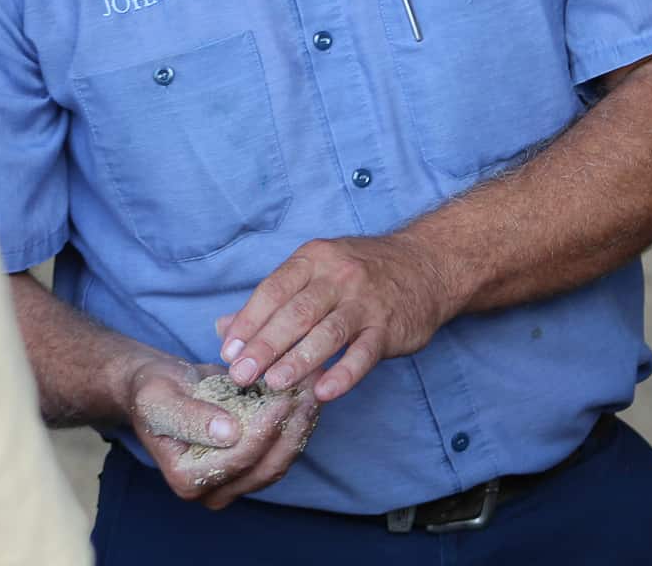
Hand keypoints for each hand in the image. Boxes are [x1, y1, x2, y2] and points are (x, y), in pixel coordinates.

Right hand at [124, 357, 321, 509]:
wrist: (161, 390)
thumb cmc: (155, 393)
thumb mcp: (161, 398)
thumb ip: (191, 417)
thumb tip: (228, 433)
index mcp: (186, 478)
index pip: (239, 458)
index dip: (266, 429)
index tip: (285, 396)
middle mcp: (211, 490)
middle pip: (267, 467)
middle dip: (294, 428)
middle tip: (311, 390)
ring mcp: (234, 481)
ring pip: (281, 462)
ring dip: (302, 427)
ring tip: (315, 390)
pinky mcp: (251, 466)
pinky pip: (282, 451)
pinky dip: (297, 425)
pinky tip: (307, 397)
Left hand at [216, 234, 458, 402]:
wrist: (427, 264)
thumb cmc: (361, 273)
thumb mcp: (316, 272)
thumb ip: (271, 301)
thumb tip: (223, 330)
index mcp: (314, 260)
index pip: (273, 290)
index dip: (248, 322)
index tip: (228, 353)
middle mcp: (339, 276)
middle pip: (297, 313)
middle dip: (265, 346)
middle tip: (241, 376)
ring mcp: (366, 302)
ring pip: (328, 333)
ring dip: (298, 360)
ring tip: (273, 384)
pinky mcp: (390, 327)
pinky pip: (364, 353)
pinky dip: (344, 374)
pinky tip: (324, 392)